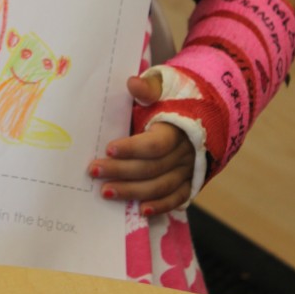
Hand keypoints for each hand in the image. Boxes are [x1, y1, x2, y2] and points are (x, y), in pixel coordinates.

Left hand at [87, 74, 194, 216]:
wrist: (200, 115)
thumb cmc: (172, 101)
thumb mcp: (163, 88)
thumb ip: (148, 88)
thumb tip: (132, 83)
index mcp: (177, 129)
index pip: (155, 144)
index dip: (132, 148)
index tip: (108, 148)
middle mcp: (184, 153)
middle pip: (152, 167)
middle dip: (121, 171)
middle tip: (94, 170)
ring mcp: (188, 170)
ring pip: (160, 186)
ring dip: (132, 191)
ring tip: (106, 192)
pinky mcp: (189, 183)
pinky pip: (176, 199)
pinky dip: (160, 206)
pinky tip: (139, 210)